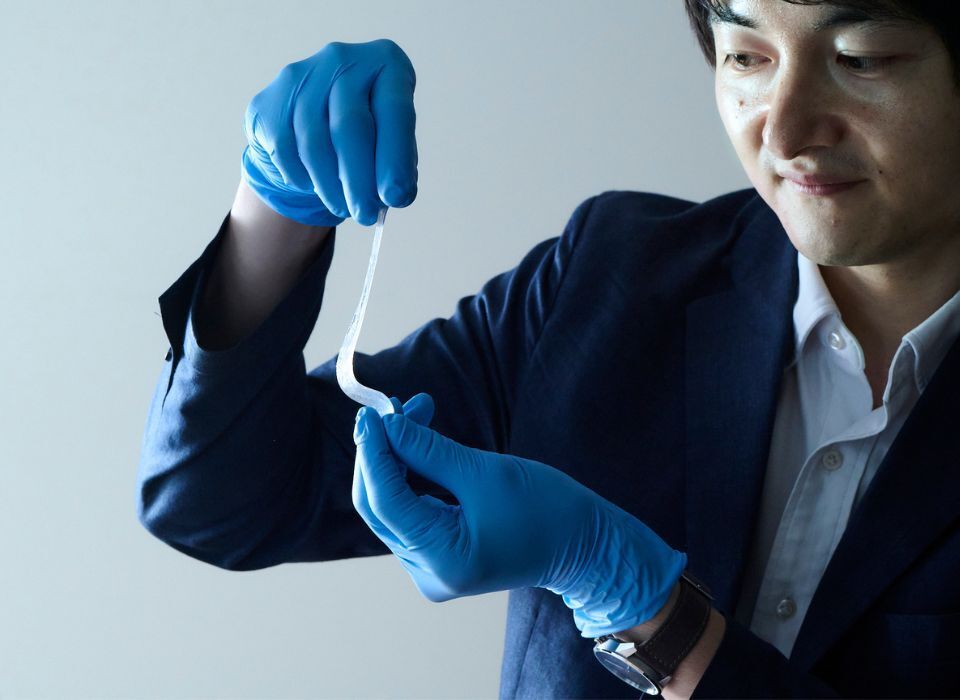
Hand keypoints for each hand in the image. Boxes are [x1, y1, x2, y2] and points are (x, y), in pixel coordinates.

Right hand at [242, 39, 417, 226]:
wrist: (315, 119)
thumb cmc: (368, 131)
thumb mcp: (391, 140)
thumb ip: (397, 163)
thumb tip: (397, 195)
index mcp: (385, 64)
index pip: (395, 111)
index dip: (395, 157)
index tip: (397, 197)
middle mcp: (342, 59)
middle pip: (350, 125)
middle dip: (359, 180)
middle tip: (366, 215)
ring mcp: (301, 76)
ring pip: (314, 141)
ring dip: (329, 185)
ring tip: (343, 208)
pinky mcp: (269, 101)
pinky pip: (284, 149)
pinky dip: (301, 177)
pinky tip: (313, 186)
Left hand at [352, 394, 686, 637]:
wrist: (584, 544)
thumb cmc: (548, 509)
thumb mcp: (486, 472)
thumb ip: (429, 449)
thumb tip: (386, 424)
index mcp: (443, 559)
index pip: (386, 501)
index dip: (373, 452)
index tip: (370, 411)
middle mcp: (428, 572)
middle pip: (381, 505)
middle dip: (384, 451)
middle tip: (398, 404)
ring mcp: (431, 567)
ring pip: (393, 504)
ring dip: (399, 456)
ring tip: (417, 409)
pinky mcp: (439, 554)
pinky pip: (412, 509)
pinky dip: (413, 472)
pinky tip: (422, 439)